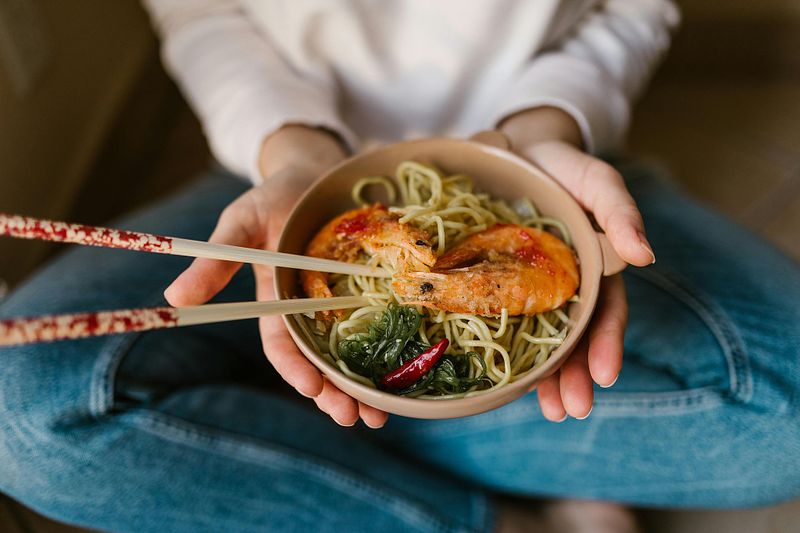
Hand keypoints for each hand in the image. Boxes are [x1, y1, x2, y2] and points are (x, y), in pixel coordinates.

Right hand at [164, 126, 389, 428]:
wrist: (315, 172)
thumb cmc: (274, 197)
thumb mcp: (241, 223)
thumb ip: (216, 259)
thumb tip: (174, 296)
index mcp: (277, 300)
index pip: (282, 344)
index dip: (294, 368)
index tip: (311, 387)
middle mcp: (310, 309)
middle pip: (321, 360)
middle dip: (334, 392)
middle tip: (354, 418)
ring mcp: (343, 302)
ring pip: (352, 353)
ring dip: (364, 386)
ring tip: (380, 416)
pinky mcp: (370, 290)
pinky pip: (381, 325)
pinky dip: (391, 351)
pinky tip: (406, 375)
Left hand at [501, 108, 654, 420]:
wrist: (513, 150)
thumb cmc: (562, 165)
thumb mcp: (597, 180)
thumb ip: (622, 212)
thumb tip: (646, 255)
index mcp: (594, 269)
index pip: (606, 314)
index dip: (607, 345)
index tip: (604, 376)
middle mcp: (566, 287)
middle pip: (575, 339)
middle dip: (576, 377)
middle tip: (569, 411)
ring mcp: (532, 291)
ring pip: (542, 341)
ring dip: (548, 379)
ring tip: (547, 411)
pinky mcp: (498, 287)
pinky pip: (504, 324)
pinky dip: (510, 354)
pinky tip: (506, 384)